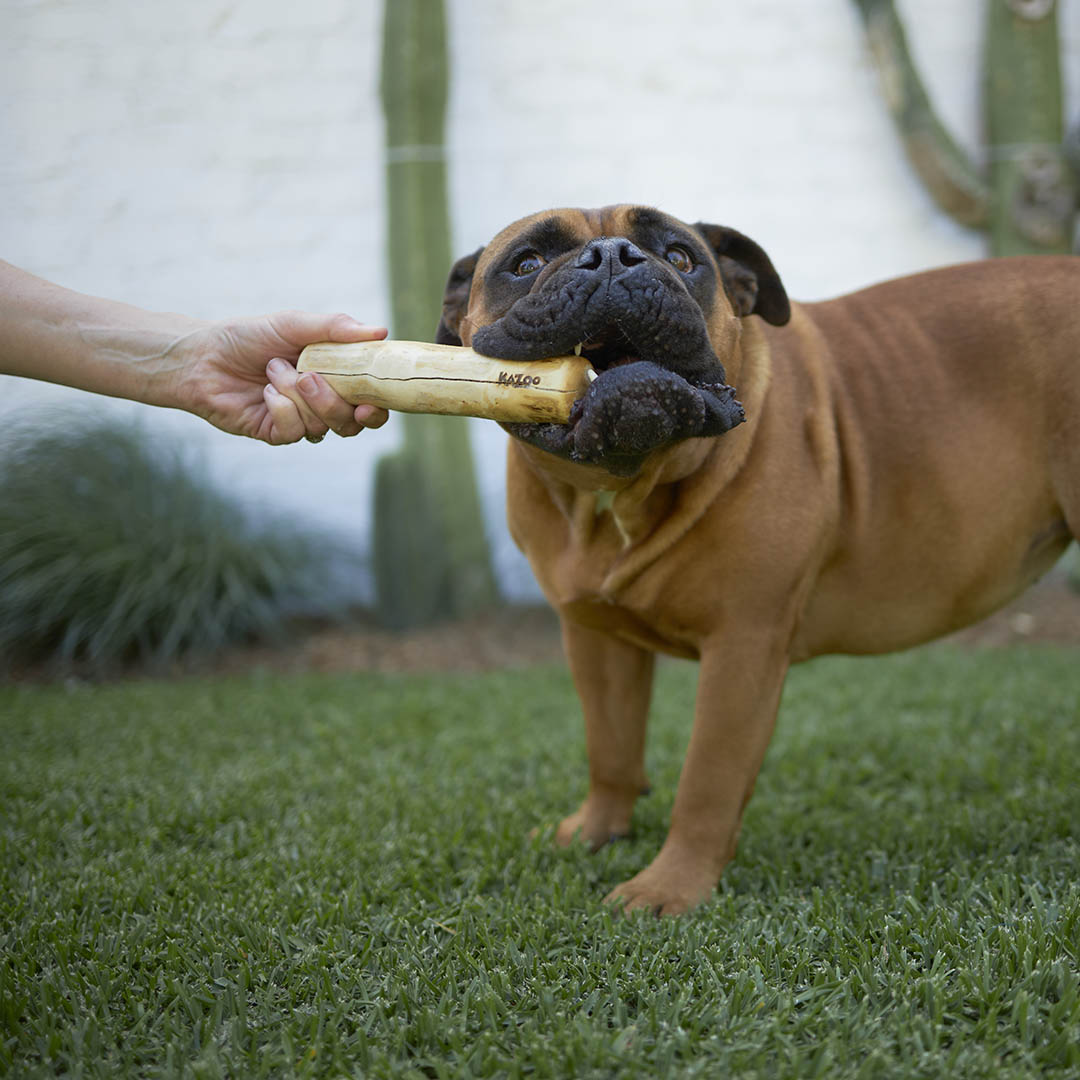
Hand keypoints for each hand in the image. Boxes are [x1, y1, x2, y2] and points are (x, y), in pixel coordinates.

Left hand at [175, 310, 389, 444]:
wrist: (202, 355)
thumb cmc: (248, 337)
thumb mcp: (294, 324)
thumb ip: (335, 328)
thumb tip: (380, 331)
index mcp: (335, 377)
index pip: (371, 401)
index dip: (379, 408)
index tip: (372, 404)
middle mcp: (322, 402)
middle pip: (351, 422)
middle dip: (334, 403)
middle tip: (310, 378)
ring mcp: (300, 420)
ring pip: (322, 426)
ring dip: (297, 396)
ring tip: (273, 370)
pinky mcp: (276, 433)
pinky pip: (294, 432)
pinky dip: (281, 409)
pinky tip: (266, 392)